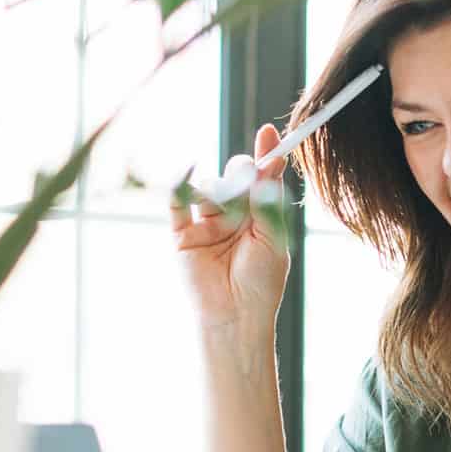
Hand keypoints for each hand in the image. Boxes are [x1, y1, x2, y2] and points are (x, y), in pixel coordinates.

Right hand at [171, 125, 289, 331]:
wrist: (235, 317)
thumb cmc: (260, 283)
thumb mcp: (272, 236)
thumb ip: (268, 199)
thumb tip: (271, 161)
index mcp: (259, 218)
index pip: (261, 179)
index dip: (266, 155)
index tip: (271, 134)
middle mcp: (232, 218)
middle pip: (234, 177)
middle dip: (241, 173)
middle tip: (247, 180)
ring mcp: (206, 225)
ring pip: (209, 188)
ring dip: (219, 189)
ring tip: (227, 208)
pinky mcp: (183, 236)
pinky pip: (177, 204)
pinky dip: (180, 184)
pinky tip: (188, 171)